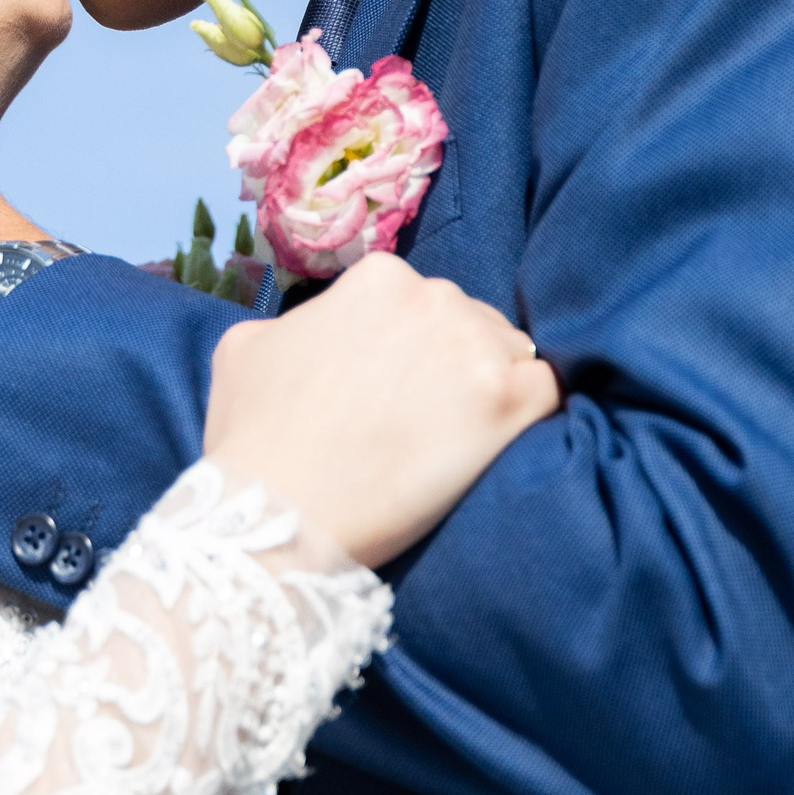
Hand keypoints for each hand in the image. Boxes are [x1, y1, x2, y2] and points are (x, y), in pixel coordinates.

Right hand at [202, 254, 557, 567]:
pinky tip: (502, 444)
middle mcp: (433, 297)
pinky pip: (548, 391)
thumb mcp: (246, 347)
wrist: (274, 515)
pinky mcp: (507, 404)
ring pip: (513, 353)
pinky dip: (531, 415)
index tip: (397, 386)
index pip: (421, 299)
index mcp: (378, 279)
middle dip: (455, 362)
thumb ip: (295, 322)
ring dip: (493, 387)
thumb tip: (316, 329)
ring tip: (459, 439)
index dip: (412, 345)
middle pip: (471, 321)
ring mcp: (475, 349)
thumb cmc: (253, 439)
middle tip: (427, 418)